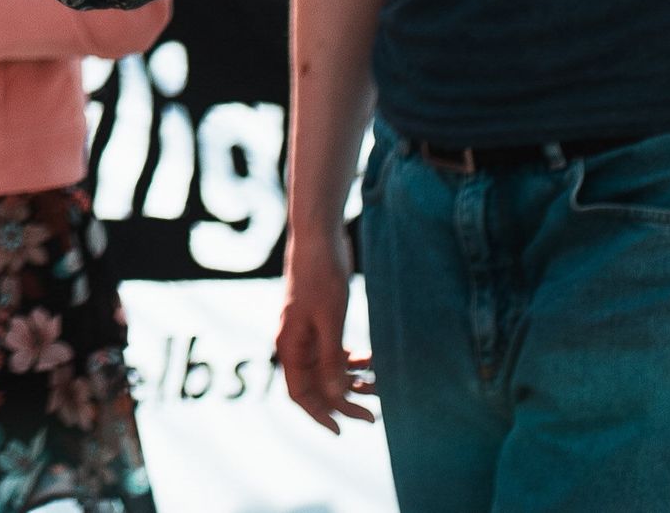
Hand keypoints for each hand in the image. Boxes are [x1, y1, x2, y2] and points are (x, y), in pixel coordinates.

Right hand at [275, 238, 376, 429]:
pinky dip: (353, 361)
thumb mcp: (330, 320)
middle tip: (373, 416)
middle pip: (317, 386)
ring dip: (353, 382)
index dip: (320, 415)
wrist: (319, 238)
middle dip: (344, 402)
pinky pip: (336, 353)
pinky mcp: (322, 322)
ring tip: (380, 387)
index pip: (299, 393)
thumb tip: (334, 395)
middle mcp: (296, 343)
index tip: (342, 431)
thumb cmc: (320, 275)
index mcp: (289, 345)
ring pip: (329, 370)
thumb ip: (330, 359)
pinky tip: (372, 361)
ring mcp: (309, 333)